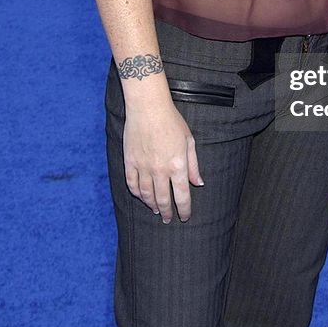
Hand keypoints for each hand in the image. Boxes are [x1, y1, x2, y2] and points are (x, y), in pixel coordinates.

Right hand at [123, 96, 203, 222]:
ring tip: (157, 210)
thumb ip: (193, 165)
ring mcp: (143, 167)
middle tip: (169, 219)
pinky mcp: (130, 162)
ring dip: (152, 205)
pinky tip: (141, 196)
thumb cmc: (172, 121)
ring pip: (146, 195)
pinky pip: (132, 184)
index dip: (184, 210)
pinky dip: (137, 193)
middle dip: (168, 212)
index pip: (182, 196)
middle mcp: (160, 170)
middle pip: (163, 199)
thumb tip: (197, 183)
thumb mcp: (189, 141)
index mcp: (177, 165)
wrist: (148, 108)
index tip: (184, 217)